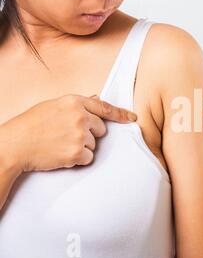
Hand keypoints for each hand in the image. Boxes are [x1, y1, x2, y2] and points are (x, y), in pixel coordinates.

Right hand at [0, 94, 136, 171]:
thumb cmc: (31, 125)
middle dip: (90, 134)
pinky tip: (61, 154)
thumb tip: (96, 98)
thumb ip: (77, 104)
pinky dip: (78, 159)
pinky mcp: (77, 152)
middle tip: (67, 135)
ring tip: (59, 144)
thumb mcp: (53, 106)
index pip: (104, 107)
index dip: (121, 114)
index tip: (132, 118)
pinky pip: (88, 158)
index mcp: (74, 101)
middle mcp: (80, 116)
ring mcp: (79, 135)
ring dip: (81, 147)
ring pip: (94, 144)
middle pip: (101, 129)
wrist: (14, 145)